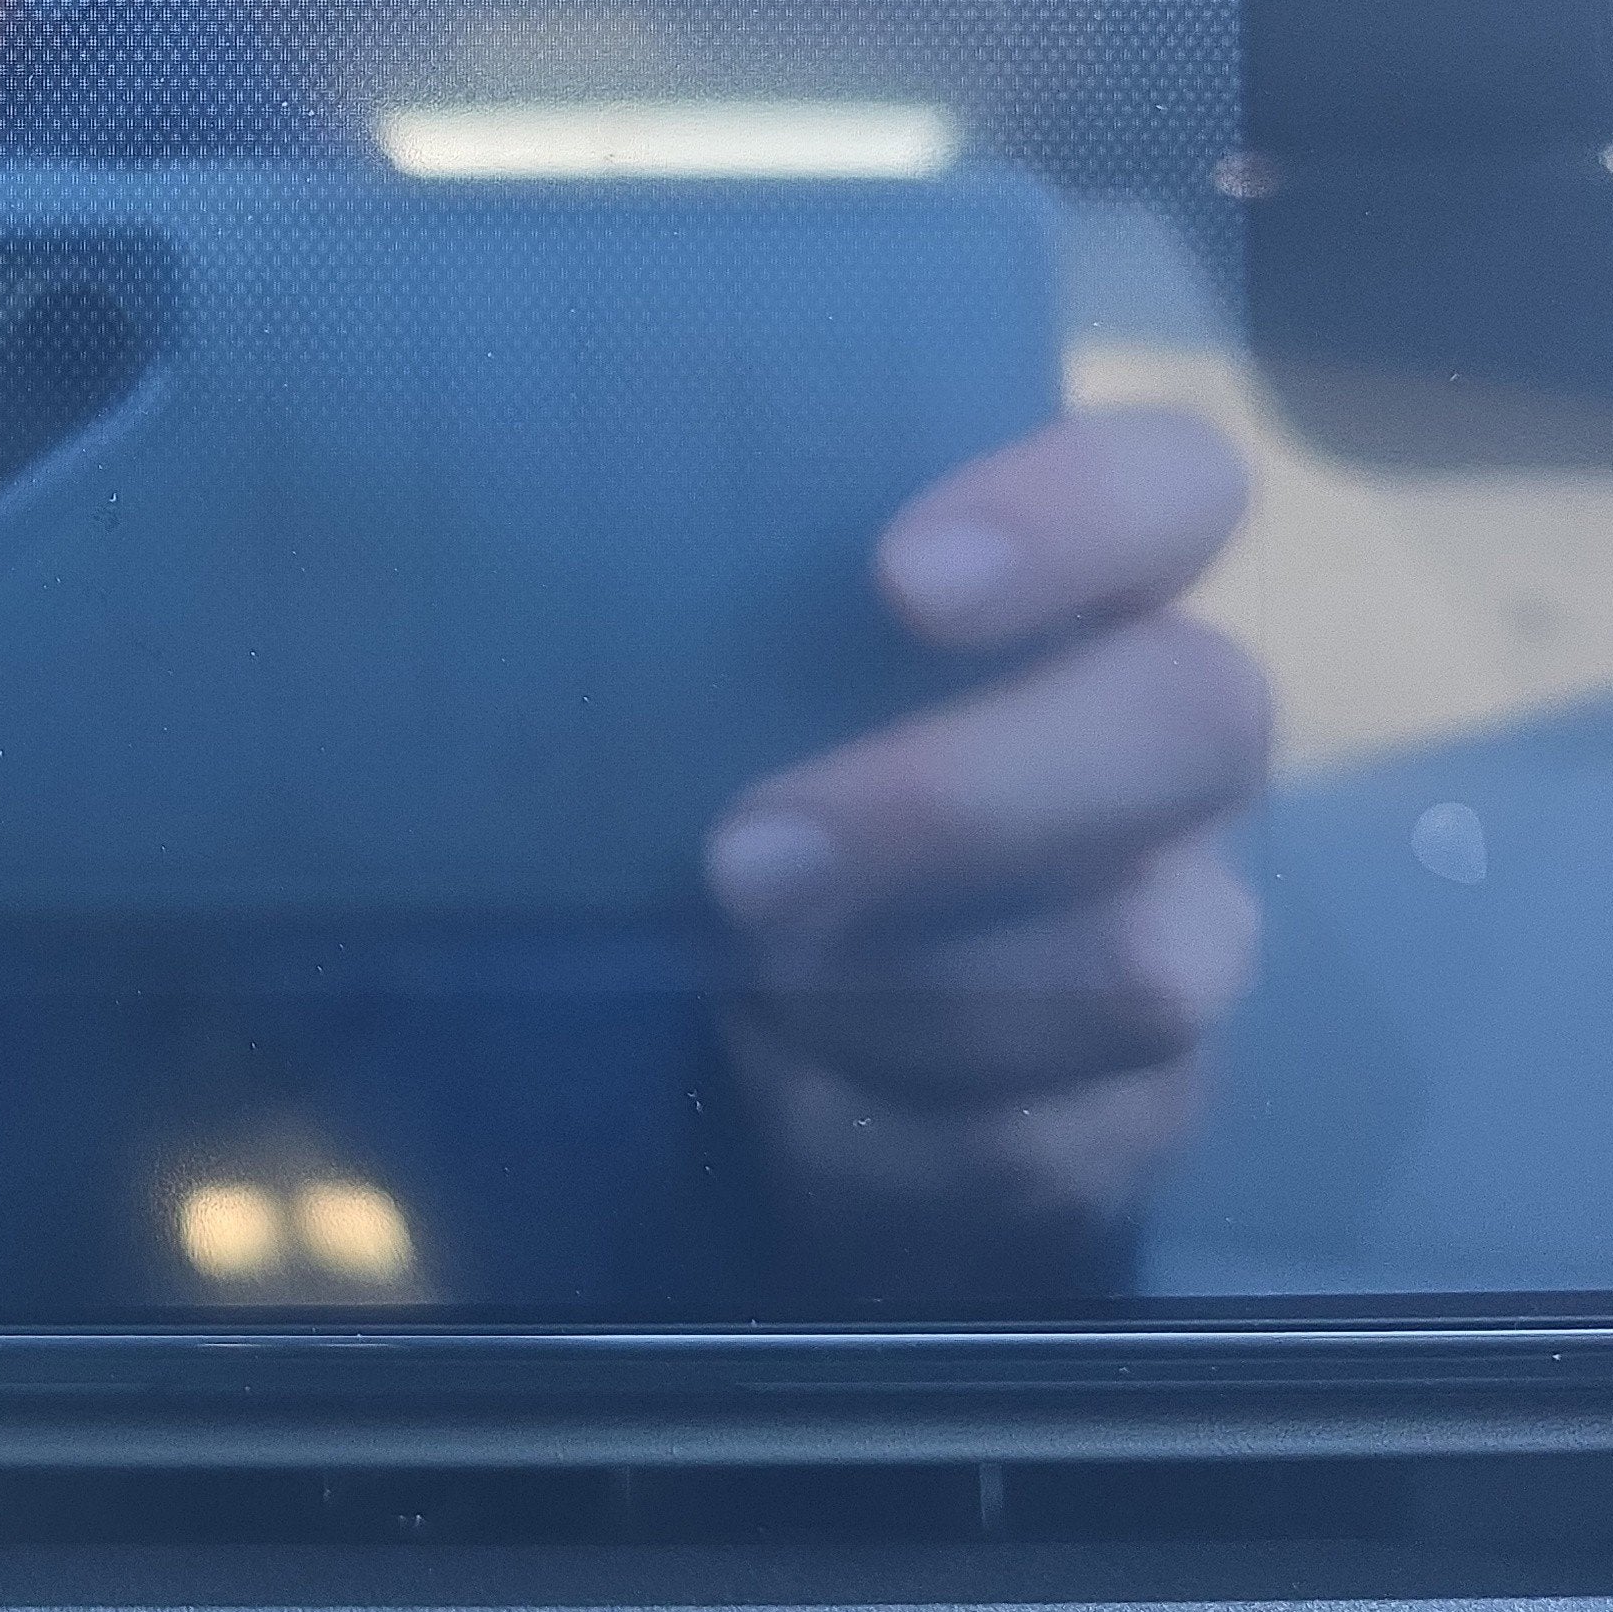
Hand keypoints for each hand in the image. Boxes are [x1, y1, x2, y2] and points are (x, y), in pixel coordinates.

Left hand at [702, 408, 1267, 1296]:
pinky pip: (1066, 1129)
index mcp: (1080, 584)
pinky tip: (793, 1081)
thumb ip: (669, 578)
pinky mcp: (1145, 1104)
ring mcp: (1182, 924)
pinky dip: (902, 1113)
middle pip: (1194, 720)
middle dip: (959, 798)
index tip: (898, 576)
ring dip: (914, 988)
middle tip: (748, 857)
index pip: (1171, 481)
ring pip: (1142, 958)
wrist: (774, 1030)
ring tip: (747, 977)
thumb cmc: (737, 766)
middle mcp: (1167, 739)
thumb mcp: (707, 664)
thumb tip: (418, 498)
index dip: (1074, 513)